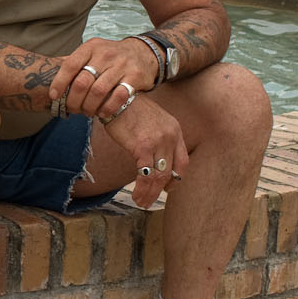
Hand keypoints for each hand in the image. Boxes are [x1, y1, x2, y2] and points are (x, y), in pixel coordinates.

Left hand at [48, 37, 156, 119]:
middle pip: (82, 82)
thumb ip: (74, 64)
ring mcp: (121, 65)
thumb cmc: (110, 57)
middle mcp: (105, 54)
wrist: (142, 52)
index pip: (69, 65)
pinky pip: (117, 97)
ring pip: (98, 92)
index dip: (59, 83)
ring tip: (86, 112)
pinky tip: (102, 113)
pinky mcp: (135, 77)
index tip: (54, 96)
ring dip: (89, 107)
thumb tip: (45, 77)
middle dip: (74, 101)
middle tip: (73, 109)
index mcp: (90, 47)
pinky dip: (107, 109)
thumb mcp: (92, 52)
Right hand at [106, 94, 189, 208]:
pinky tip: (136, 194)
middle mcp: (170, 136)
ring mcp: (158, 142)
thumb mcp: (152, 121)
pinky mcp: (143, 146)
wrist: (114, 96)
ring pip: (158, 176)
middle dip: (160, 191)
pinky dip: (142, 188)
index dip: (176, 179)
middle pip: (170, 172)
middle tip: (150, 201)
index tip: (167, 188)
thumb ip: (158, 138)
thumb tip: (153, 159)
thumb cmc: (128, 109)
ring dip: (150, 193)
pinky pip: (145, 174)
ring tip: (141, 202)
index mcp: (175, 130)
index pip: (183, 161)